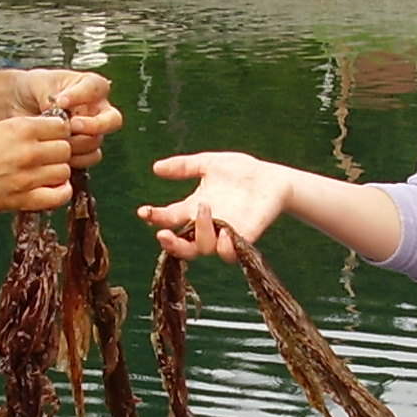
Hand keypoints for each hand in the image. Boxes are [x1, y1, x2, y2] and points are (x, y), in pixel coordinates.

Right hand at [0, 116, 73, 213]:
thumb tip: (42, 135)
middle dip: (58, 153)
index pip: (62, 126)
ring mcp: (25, 177)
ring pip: (65, 172)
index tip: (51, 138)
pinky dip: (59, 193)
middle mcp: (27, 151)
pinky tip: (49, 189)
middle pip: (66, 150)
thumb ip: (19, 132)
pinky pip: (58, 196)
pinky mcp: (19, 199)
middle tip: (47, 158)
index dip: (58, 133)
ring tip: (44, 174)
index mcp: (19, 128)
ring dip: (57, 173)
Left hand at [15, 69, 122, 168]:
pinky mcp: (85, 150)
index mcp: (90, 85)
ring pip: (96, 141)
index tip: (61, 101)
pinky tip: (57, 153)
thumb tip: (57, 109)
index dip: (81, 95)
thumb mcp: (37, 82)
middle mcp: (98, 110)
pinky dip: (74, 158)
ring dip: (76, 143)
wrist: (20, 109)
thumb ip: (49, 94)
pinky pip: (89, 158)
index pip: (96, 88)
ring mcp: (93, 132)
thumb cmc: (33, 89)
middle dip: (94, 125)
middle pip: (113, 120)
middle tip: (73, 125)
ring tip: (55, 139)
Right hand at [137, 152, 295, 260]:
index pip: (169, 219)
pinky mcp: (244, 237)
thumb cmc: (241, 172)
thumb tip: (155, 168)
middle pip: (183, 247)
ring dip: (200, 232)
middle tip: (162, 233)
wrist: (272, 178)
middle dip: (170, 244)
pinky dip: (225, 248)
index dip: (155, 218)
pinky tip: (224, 234)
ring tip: (205, 207)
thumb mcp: (209, 164)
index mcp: (194, 208)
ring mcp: (225, 233)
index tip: (144, 211)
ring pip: (203, 249)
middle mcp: (207, 225)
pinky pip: (230, 253)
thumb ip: (183, 166)